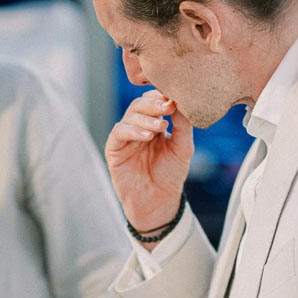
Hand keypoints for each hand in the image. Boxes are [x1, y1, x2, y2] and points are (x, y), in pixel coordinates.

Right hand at [105, 91, 193, 234]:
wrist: (158, 201)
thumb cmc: (170, 174)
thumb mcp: (182, 148)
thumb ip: (183, 126)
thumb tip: (180, 102)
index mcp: (154, 122)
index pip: (154, 100)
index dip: (162, 96)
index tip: (175, 99)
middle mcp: (138, 126)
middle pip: (140, 104)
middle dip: (154, 104)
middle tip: (167, 107)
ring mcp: (125, 137)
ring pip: (130, 116)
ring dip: (145, 119)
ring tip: (160, 126)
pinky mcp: (114, 149)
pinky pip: (119, 133)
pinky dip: (132, 131)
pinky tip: (147, 137)